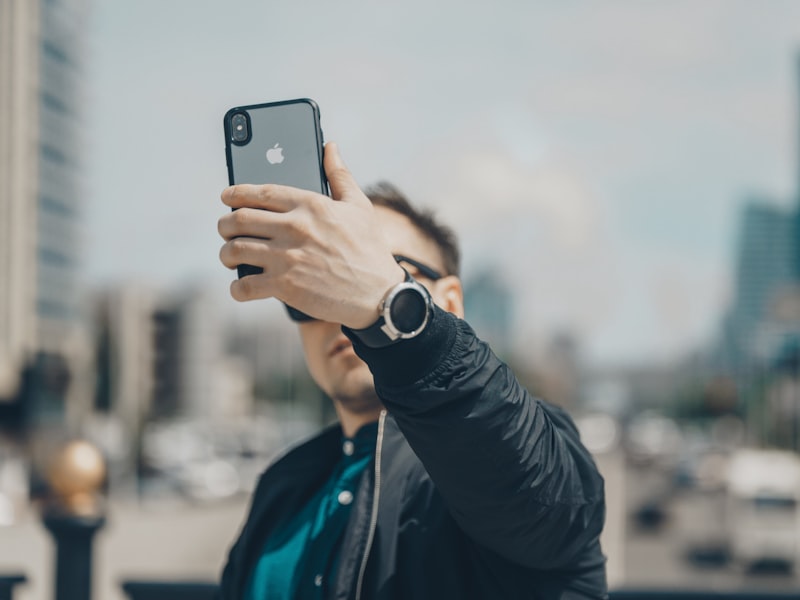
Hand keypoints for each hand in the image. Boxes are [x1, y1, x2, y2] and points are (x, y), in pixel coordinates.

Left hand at [218, 142, 404, 328]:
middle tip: (226, 230)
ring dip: (227, 254)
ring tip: (231, 257)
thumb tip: (330, 146)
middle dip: (225, 225)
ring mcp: (287, 258)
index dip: (235, 193)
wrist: (379, 294)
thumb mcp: (359, 206)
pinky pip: (244, 285)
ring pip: (234, 250)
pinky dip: (237, 288)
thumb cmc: (370, 249)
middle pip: (238, 219)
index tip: (226, 197)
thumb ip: (339, 174)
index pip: (260, 192)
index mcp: (310, 204)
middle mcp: (295, 228)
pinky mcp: (285, 287)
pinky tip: (242, 287)